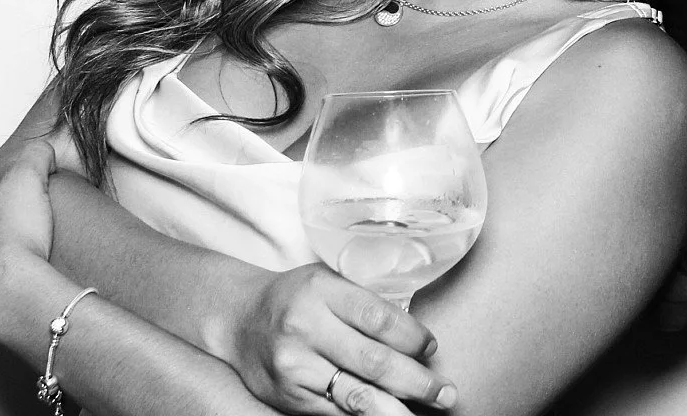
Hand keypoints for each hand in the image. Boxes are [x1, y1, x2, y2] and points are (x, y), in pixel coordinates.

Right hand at [216, 262, 457, 414]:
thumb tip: (417, 341)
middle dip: (417, 381)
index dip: (414, 338)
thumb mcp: (328, 282)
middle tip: (446, 393)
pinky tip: (389, 415)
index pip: (379, 318)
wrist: (239, 320)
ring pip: (356, 395)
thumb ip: (365, 305)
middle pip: (374, 361)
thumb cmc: (296, 297)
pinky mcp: (288, 397)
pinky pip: (336, 413)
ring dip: (397, 408)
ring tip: (425, 414)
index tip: (432, 349)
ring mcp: (294, 367)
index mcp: (322, 291)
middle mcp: (305, 328)